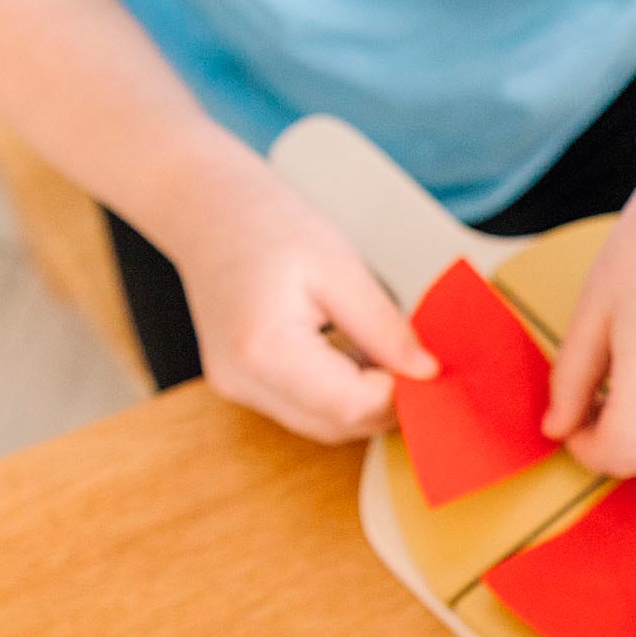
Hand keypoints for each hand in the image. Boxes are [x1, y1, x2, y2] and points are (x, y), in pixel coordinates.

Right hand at [171, 162, 436, 441]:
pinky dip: (340, 394)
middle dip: (385, 404)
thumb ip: (384, 328)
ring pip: (322, 425)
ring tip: (385, 353)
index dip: (399, 396)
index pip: (350, 406)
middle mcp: (242, 379)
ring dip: (364, 402)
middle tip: (417, 364)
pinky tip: (355, 357)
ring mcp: (236, 387)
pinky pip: (304, 409)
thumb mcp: (341, 268)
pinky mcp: (241, 385)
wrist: (207, 210)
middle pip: (336, 425)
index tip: (428, 369)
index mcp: (264, 348)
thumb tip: (426, 372)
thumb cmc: (268, 225)